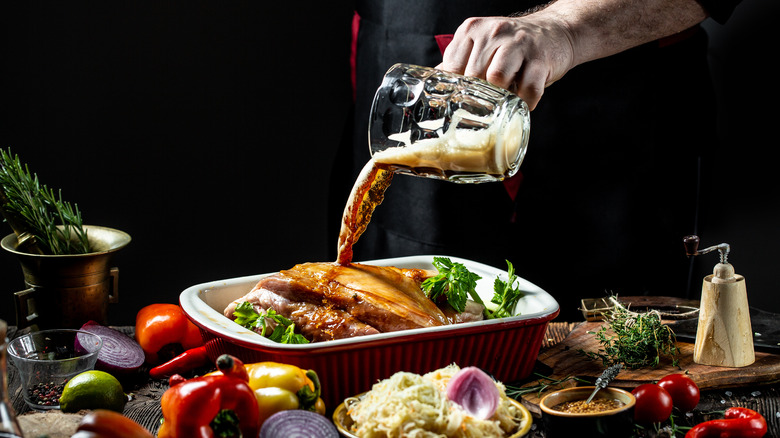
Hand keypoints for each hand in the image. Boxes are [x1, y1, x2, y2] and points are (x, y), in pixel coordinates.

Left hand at [438, 13, 575, 110]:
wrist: (554, 32)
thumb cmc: (511, 46)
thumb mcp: (481, 46)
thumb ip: (459, 63)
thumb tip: (434, 86)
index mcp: (473, 29)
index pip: (453, 67)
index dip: (457, 88)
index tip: (463, 100)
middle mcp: (494, 32)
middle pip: (474, 75)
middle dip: (479, 94)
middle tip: (486, 103)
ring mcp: (519, 44)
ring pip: (498, 78)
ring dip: (500, 97)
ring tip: (504, 100)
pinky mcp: (541, 60)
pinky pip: (528, 90)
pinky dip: (524, 102)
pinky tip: (522, 102)